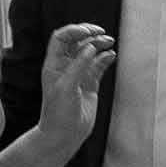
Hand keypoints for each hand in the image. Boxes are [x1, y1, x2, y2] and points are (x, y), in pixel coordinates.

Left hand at [37, 25, 115, 151]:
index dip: (73, 30)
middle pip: (76, 41)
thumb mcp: (66, 87)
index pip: (61, 38)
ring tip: (110, 42)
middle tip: (102, 33)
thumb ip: (78, 65)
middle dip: (89, 34)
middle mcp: (65, 67)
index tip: (88, 31)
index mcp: (54, 64)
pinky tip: (111, 55)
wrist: (63, 135)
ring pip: (89, 52)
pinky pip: (98, 66)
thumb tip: (90, 46)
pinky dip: (105, 58)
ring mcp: (78, 74)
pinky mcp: (89, 84)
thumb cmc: (58, 113)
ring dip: (99, 44)